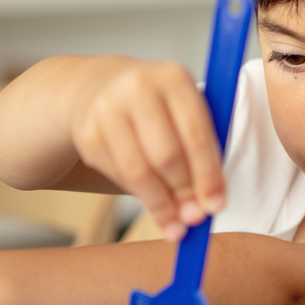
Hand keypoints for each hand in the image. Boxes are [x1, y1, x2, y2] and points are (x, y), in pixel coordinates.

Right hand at [69, 60, 225, 240]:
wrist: (99, 86)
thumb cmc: (158, 105)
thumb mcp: (184, 108)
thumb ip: (201, 146)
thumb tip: (207, 201)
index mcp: (174, 78)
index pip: (197, 134)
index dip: (208, 174)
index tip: (217, 205)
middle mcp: (138, 88)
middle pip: (167, 155)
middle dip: (184, 192)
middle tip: (195, 218)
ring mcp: (108, 110)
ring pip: (139, 171)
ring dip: (160, 205)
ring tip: (176, 226)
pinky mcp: (88, 134)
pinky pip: (118, 175)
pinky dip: (139, 195)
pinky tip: (153, 204)